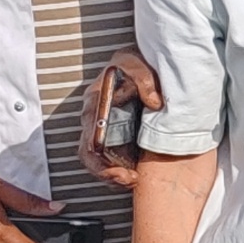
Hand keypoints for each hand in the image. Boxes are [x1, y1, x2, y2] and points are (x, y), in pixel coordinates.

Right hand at [78, 53, 165, 190]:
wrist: (145, 65)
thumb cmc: (135, 63)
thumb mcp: (136, 62)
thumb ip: (142, 77)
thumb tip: (154, 101)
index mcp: (95, 101)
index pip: (89, 135)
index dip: (100, 157)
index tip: (120, 168)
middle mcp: (94, 118)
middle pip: (90, 154)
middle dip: (106, 172)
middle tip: (129, 179)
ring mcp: (103, 129)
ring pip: (98, 161)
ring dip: (114, 175)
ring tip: (132, 180)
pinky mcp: (115, 136)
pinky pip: (110, 159)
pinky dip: (120, 171)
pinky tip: (134, 175)